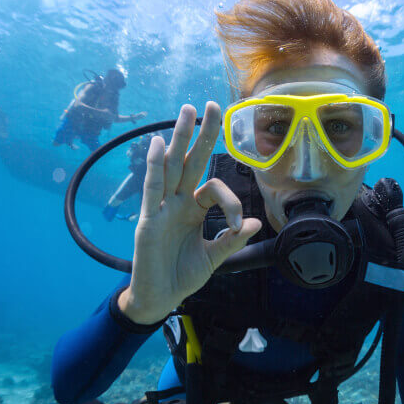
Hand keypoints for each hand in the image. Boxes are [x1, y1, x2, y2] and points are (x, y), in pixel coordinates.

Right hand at [118, 102, 261, 323]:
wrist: (160, 298)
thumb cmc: (182, 276)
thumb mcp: (214, 257)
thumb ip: (232, 240)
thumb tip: (256, 224)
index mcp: (193, 209)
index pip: (213, 188)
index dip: (231, 201)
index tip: (239, 224)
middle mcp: (177, 203)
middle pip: (191, 161)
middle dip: (201, 134)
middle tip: (211, 104)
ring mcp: (160, 208)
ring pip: (171, 167)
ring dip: (179, 139)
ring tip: (186, 111)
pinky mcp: (147, 220)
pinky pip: (152, 189)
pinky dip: (154, 168)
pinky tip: (158, 145)